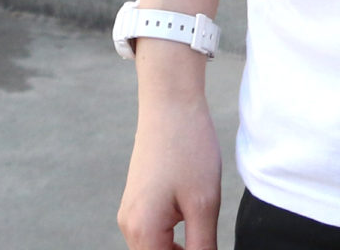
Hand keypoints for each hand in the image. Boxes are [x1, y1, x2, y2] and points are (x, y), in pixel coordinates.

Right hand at [117, 90, 222, 249]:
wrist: (171, 104)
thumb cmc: (188, 147)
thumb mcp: (204, 203)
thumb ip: (202, 247)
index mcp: (142, 233)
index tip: (208, 244)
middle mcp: (129, 228)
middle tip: (209, 237)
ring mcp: (132, 213)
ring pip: (157, 248)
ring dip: (181, 247)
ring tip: (204, 225)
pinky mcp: (139, 200)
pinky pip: (155, 231)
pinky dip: (175, 233)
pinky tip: (195, 214)